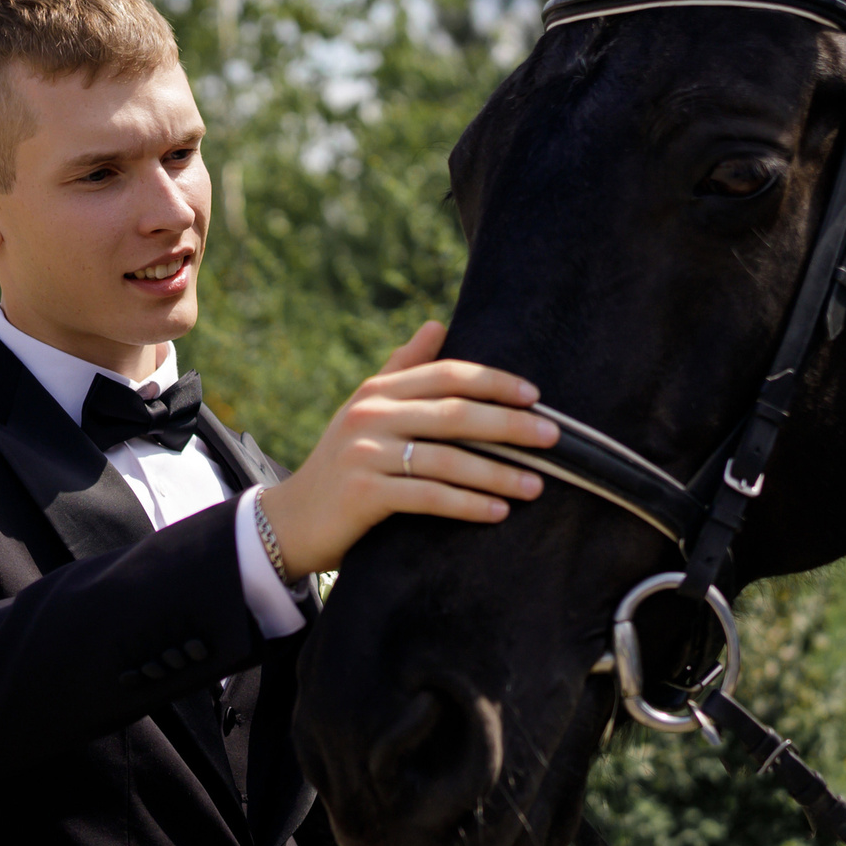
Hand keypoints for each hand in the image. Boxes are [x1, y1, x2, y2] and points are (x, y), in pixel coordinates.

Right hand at [257, 321, 557, 576]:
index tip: (534, 395)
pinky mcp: (364, 493)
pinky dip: (468, 504)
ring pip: (447, 458)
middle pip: (455, 413)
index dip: (494, 382)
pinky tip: (498, 511)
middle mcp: (372, 415)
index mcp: (379, 391)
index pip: (447, 375)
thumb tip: (437, 325)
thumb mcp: (366, 411)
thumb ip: (402, 369)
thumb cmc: (342, 464)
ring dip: (498, 472)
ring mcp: (365, 453)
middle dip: (510, 424)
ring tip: (537, 485)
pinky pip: (429, 497)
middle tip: (554, 437)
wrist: (292, 520)